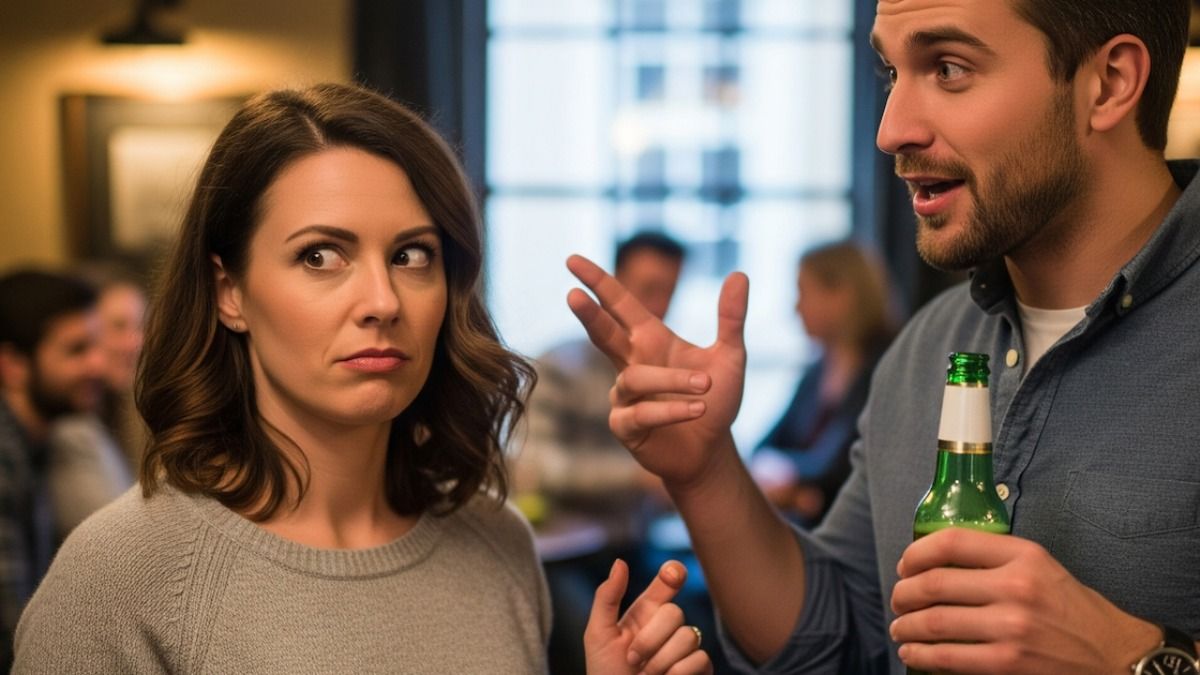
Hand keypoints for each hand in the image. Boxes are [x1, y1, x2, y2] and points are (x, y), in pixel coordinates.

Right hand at [566, 255, 748, 487]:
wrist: (711, 451)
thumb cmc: (715, 401)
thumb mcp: (730, 357)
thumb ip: (731, 318)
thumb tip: (740, 273)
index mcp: (650, 340)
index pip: (619, 304)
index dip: (598, 282)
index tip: (572, 260)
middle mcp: (631, 364)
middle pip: (602, 333)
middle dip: (588, 315)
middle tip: (572, 295)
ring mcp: (624, 396)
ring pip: (634, 379)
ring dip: (672, 380)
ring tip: (707, 386)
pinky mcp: (626, 427)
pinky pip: (641, 413)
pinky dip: (671, 410)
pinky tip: (698, 410)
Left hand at [585, 559, 712, 674]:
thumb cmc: (604, 674)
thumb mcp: (598, 635)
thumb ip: (607, 597)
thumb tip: (621, 562)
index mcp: (645, 613)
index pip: (667, 583)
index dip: (673, 574)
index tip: (671, 574)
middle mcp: (668, 627)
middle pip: (674, 613)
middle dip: (650, 639)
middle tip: (632, 659)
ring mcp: (685, 649)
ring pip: (689, 636)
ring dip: (660, 661)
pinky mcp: (698, 670)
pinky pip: (700, 659)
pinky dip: (677, 673)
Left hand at [890, 527, 1160, 673]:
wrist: (1112, 655)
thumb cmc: (1070, 608)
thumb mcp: (1040, 566)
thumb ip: (994, 558)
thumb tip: (935, 561)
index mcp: (1022, 555)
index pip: (952, 541)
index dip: (916, 553)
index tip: (905, 565)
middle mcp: (1015, 587)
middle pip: (934, 584)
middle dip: (903, 593)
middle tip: (897, 600)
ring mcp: (1011, 628)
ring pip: (934, 621)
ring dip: (905, 625)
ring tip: (899, 626)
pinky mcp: (1008, 663)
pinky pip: (948, 656)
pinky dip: (920, 654)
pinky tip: (912, 651)